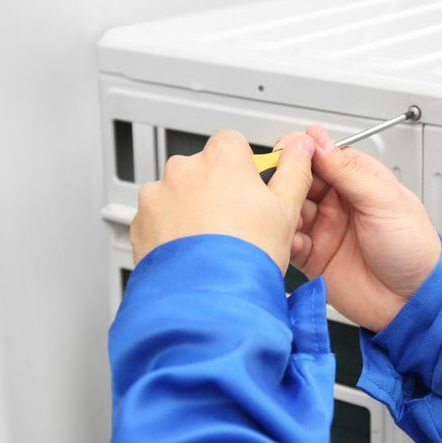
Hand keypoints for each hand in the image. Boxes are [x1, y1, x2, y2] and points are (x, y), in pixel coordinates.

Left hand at [131, 129, 315, 270]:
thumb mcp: (286, 210)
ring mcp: (158, 195)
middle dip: (216, 188)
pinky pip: (158, 217)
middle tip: (236, 222)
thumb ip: (294, 170)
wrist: (207, 300)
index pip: (232, 142)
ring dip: (191, 209)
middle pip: (204, 168)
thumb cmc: (246, 255)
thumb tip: (301, 147)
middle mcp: (184, 169)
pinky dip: (171, 229)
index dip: (244, 167)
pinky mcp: (140, 222)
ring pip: (179, 193)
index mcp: (221, 158)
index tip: (252, 189)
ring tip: (212, 242)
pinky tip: (192, 251)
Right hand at [289, 125, 441, 332]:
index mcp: (358, 180)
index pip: (321, 154)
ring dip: (282, 208)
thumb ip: (348, 171)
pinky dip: (284, 238)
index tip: (288, 152)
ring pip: (289, 209)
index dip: (301, 150)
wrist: (413, 300)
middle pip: (299, 179)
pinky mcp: (313, 256)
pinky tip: (292, 239)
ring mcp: (324, 228)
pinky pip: (289, 241)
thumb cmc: (413, 248)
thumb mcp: (384, 200)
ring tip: (286, 213)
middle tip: (279, 184)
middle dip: (286, 179)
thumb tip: (318, 139)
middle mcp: (338, 201)